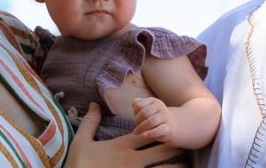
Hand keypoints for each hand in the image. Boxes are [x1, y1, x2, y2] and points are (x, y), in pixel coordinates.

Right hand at [66, 102, 183, 167]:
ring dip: (175, 166)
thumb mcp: (81, 141)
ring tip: (187, 165)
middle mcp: (132, 160)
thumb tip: (95, 103)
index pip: (146, 134)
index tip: (171, 127)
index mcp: (122, 146)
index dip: (160, 130)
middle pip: (160, 151)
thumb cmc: (78, 164)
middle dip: (173, 148)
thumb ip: (91, 121)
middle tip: (186, 145)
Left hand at [132, 97, 173, 141]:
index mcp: (153, 101)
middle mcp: (160, 107)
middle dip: (137, 121)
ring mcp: (165, 117)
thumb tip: (133, 103)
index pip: (139, 105)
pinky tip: (144, 135)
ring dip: (142, 128)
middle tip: (136, 128)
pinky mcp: (168, 128)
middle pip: (145, 113)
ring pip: (151, 121)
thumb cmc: (154, 117)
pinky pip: (159, 130)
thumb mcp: (147, 109)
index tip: (136, 118)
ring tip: (137, 133)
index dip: (135, 113)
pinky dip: (150, 133)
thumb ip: (138, 105)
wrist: (172, 124)